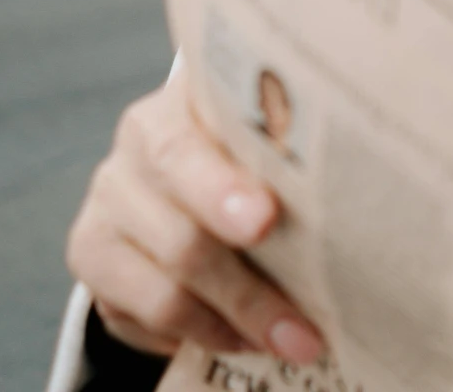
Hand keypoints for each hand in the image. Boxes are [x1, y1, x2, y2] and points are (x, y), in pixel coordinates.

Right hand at [65, 72, 326, 362]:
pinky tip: (246, 338)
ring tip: (293, 342)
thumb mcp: (265, 134)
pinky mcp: (94, 262)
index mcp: (176, 110)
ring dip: (236, 324)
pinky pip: (144, 317)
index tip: (266, 222)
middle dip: (247, 289)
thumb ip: (292, 150)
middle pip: (182, 236)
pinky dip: (203, 334)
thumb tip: (358, 193)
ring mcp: (106, 211)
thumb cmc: (248, 146)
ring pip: (166, 288)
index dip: (222, 191)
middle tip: (302, 328)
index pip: (185, 150)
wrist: (186, 171)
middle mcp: (132, 155)